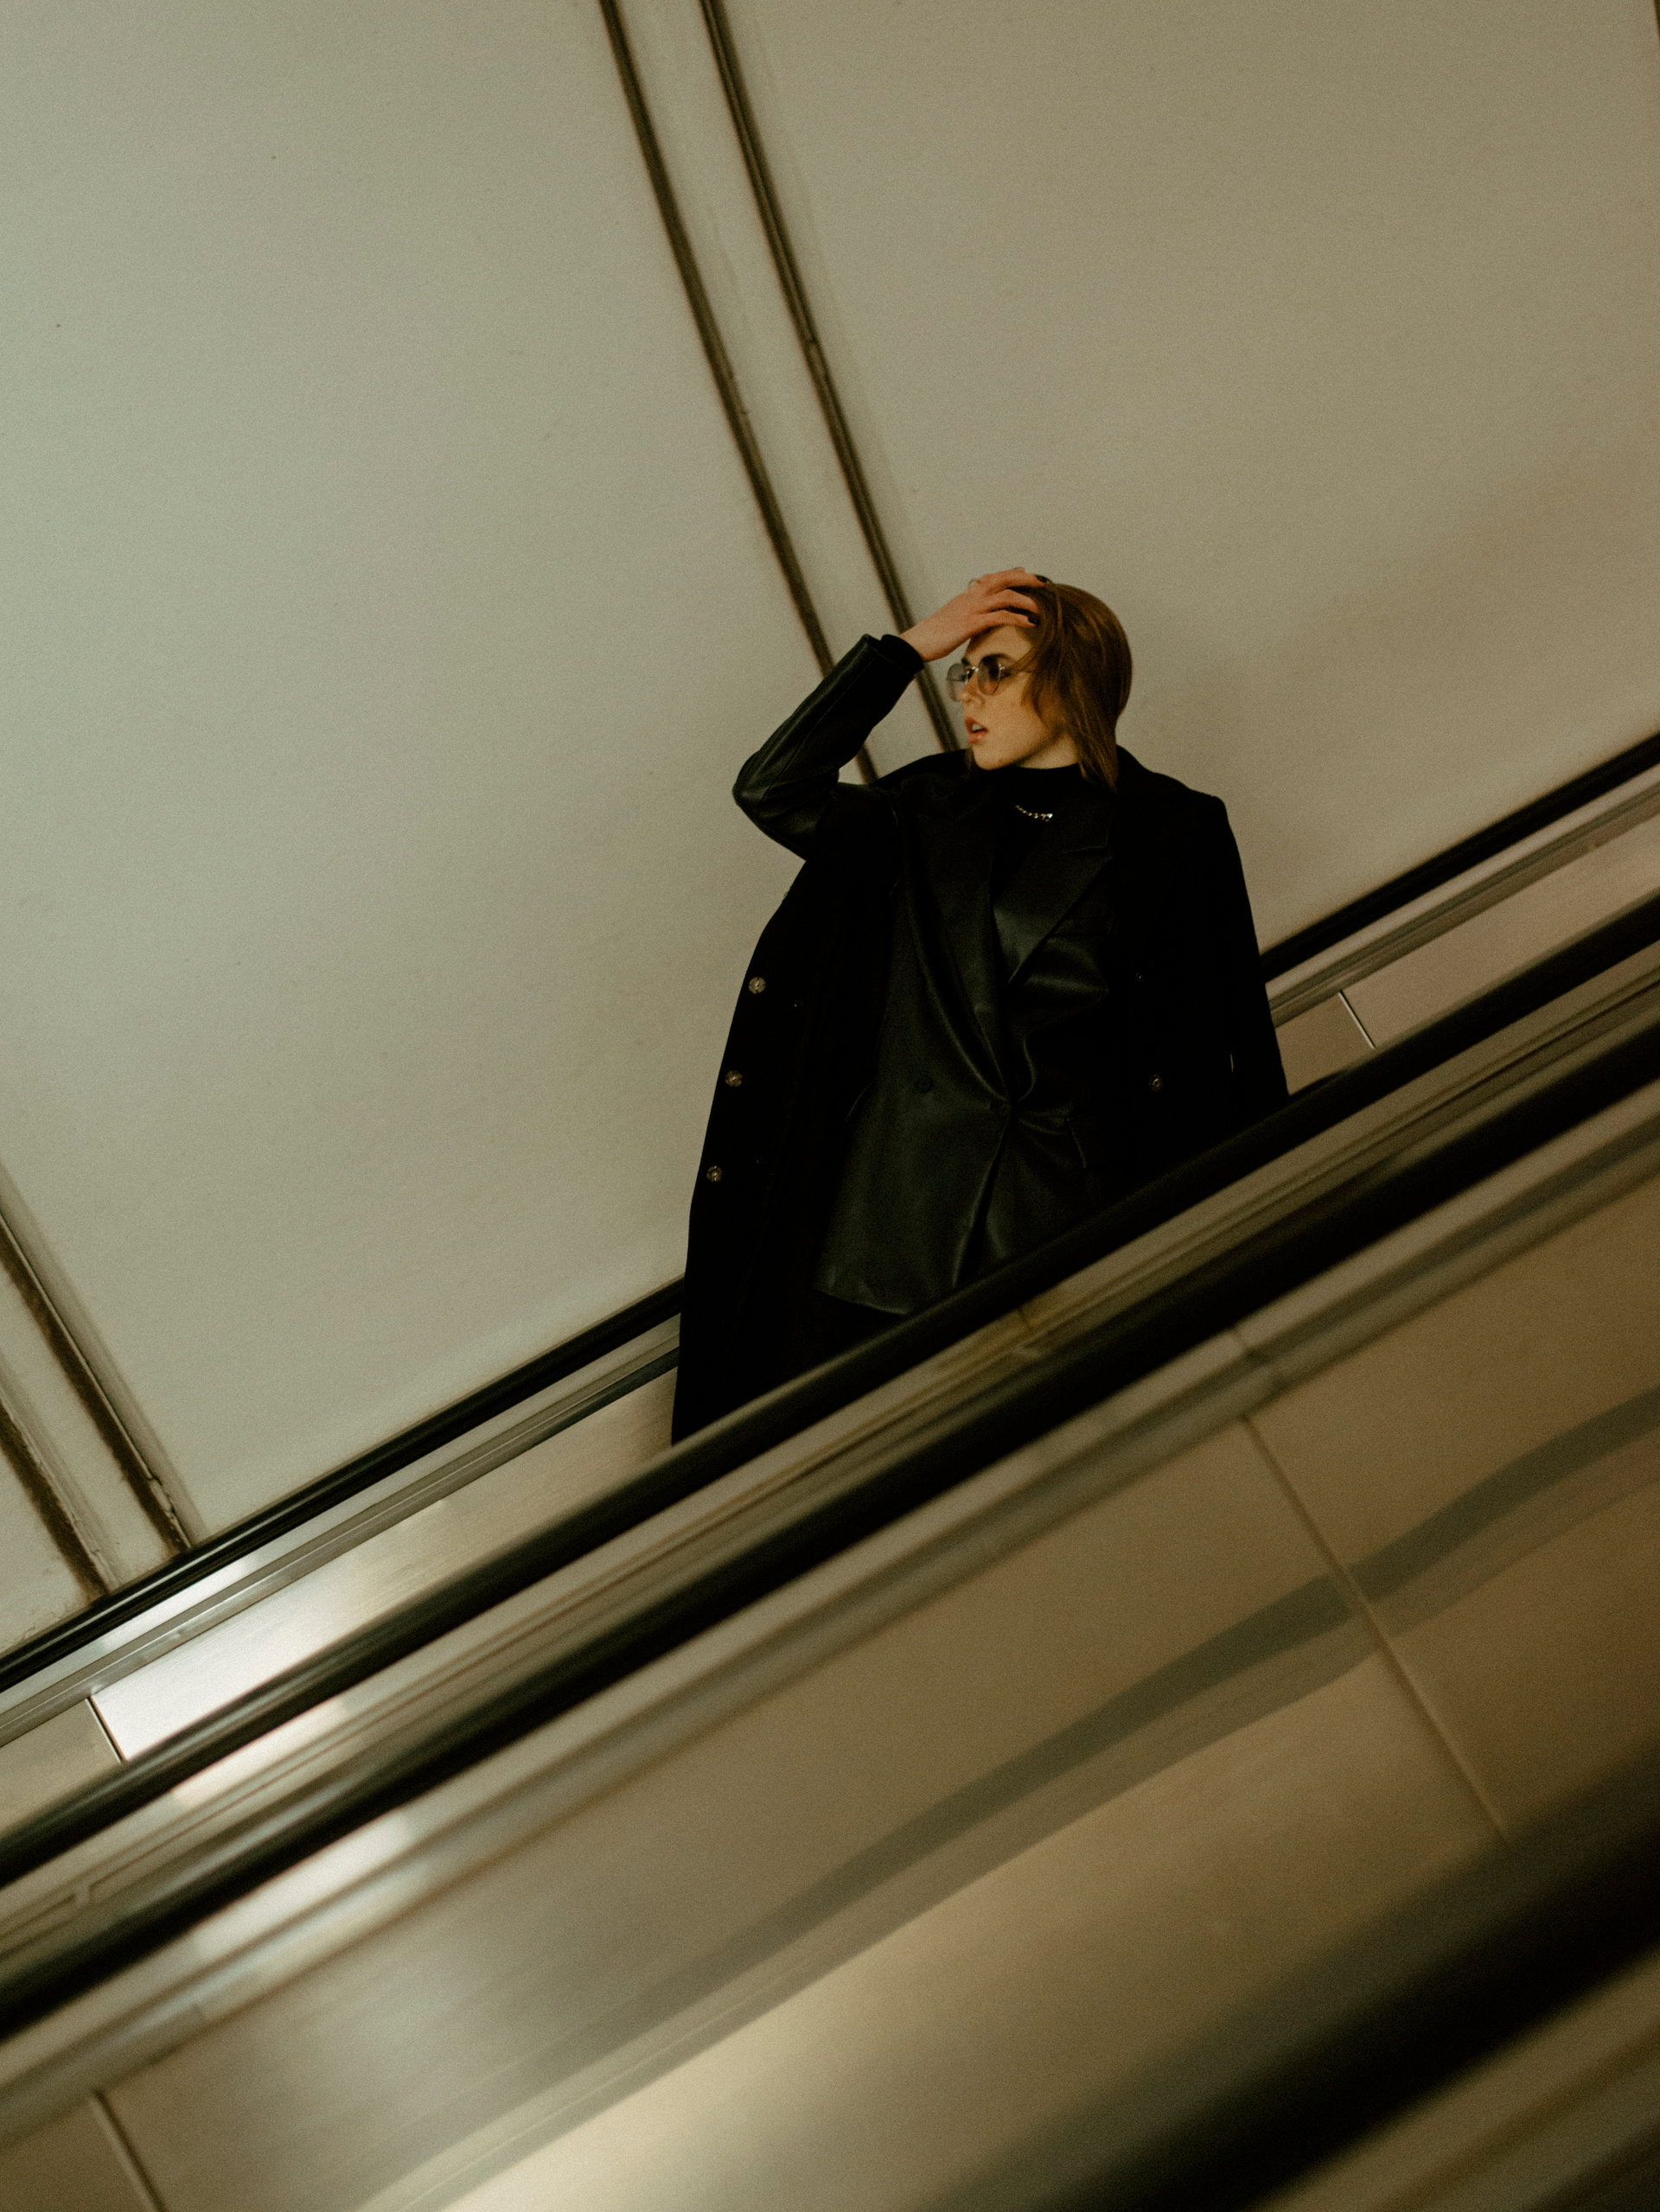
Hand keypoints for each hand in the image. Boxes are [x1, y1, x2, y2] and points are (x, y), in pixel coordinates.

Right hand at [899, 570, 1044, 662]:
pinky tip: (1029, 623)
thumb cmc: (935, 636)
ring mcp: (971, 608)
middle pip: (1003, 579)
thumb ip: (968, 613)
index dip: (1012, 574)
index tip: (1028, 574)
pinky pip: (999, 616)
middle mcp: (970, 597)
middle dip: (1025, 579)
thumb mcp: (954, 619)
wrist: (916, 643)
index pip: (993, 577)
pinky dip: (1017, 618)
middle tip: (1044, 583)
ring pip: (1005, 596)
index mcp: (967, 595)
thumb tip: (982, 616)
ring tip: (1042, 608)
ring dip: (1026, 601)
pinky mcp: (970, 623)